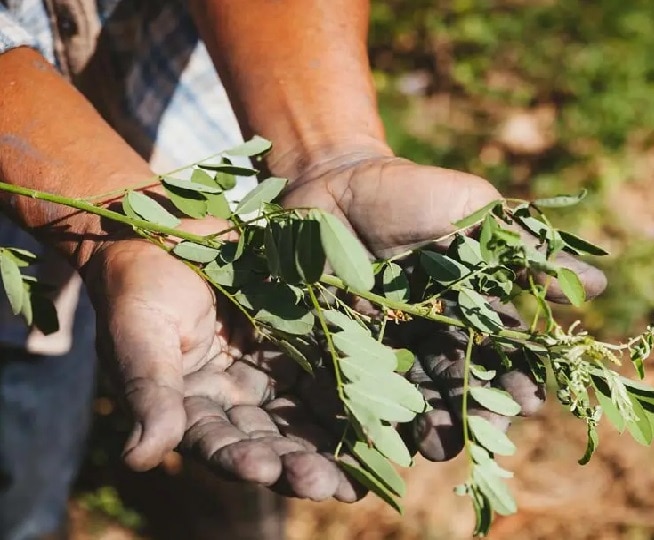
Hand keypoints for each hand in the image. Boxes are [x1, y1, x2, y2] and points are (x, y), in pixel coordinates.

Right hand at [82, 236, 363, 501]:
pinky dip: (348, 395)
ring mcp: (267, 373)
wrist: (166, 238)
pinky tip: (377, 419)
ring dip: (331, 445)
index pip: (217, 444)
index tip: (266, 471)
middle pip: (269, 442)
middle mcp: (234, 399)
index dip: (241, 461)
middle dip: (298, 466)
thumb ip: (150, 393)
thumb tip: (139, 459)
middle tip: (329, 486)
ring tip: (360, 473)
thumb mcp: (140, 336)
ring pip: (302, 416)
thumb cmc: (140, 288)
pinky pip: (323, 371)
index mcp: (192, 406)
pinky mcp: (295, 343)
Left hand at [281, 151, 606, 459]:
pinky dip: (372, 408)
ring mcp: (383, 340)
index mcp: (464, 304)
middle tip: (482, 439)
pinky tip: (382, 434)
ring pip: (412, 390)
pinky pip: (357, 383)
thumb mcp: (473, 210)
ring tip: (437, 449)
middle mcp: (428, 330)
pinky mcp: (339, 344)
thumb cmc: (410, 192)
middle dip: (472, 412)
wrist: (334, 182)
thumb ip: (526, 250)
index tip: (528, 402)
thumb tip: (597, 287)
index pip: (497, 351)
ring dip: (428, 422)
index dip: (514, 378)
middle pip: (456, 380)